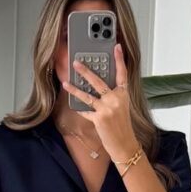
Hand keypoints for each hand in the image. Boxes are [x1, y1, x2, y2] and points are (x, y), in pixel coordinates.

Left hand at [61, 42, 137, 159]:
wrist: (124, 144)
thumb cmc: (122, 126)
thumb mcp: (122, 107)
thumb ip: (113, 96)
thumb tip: (98, 87)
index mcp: (123, 95)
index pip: (122, 73)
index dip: (119, 59)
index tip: (117, 47)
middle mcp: (116, 100)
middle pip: (98, 82)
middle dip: (86, 71)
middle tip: (76, 63)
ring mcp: (107, 109)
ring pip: (87, 96)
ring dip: (75, 89)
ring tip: (66, 83)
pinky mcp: (99, 119)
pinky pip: (85, 111)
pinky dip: (80, 110)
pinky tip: (73, 106)